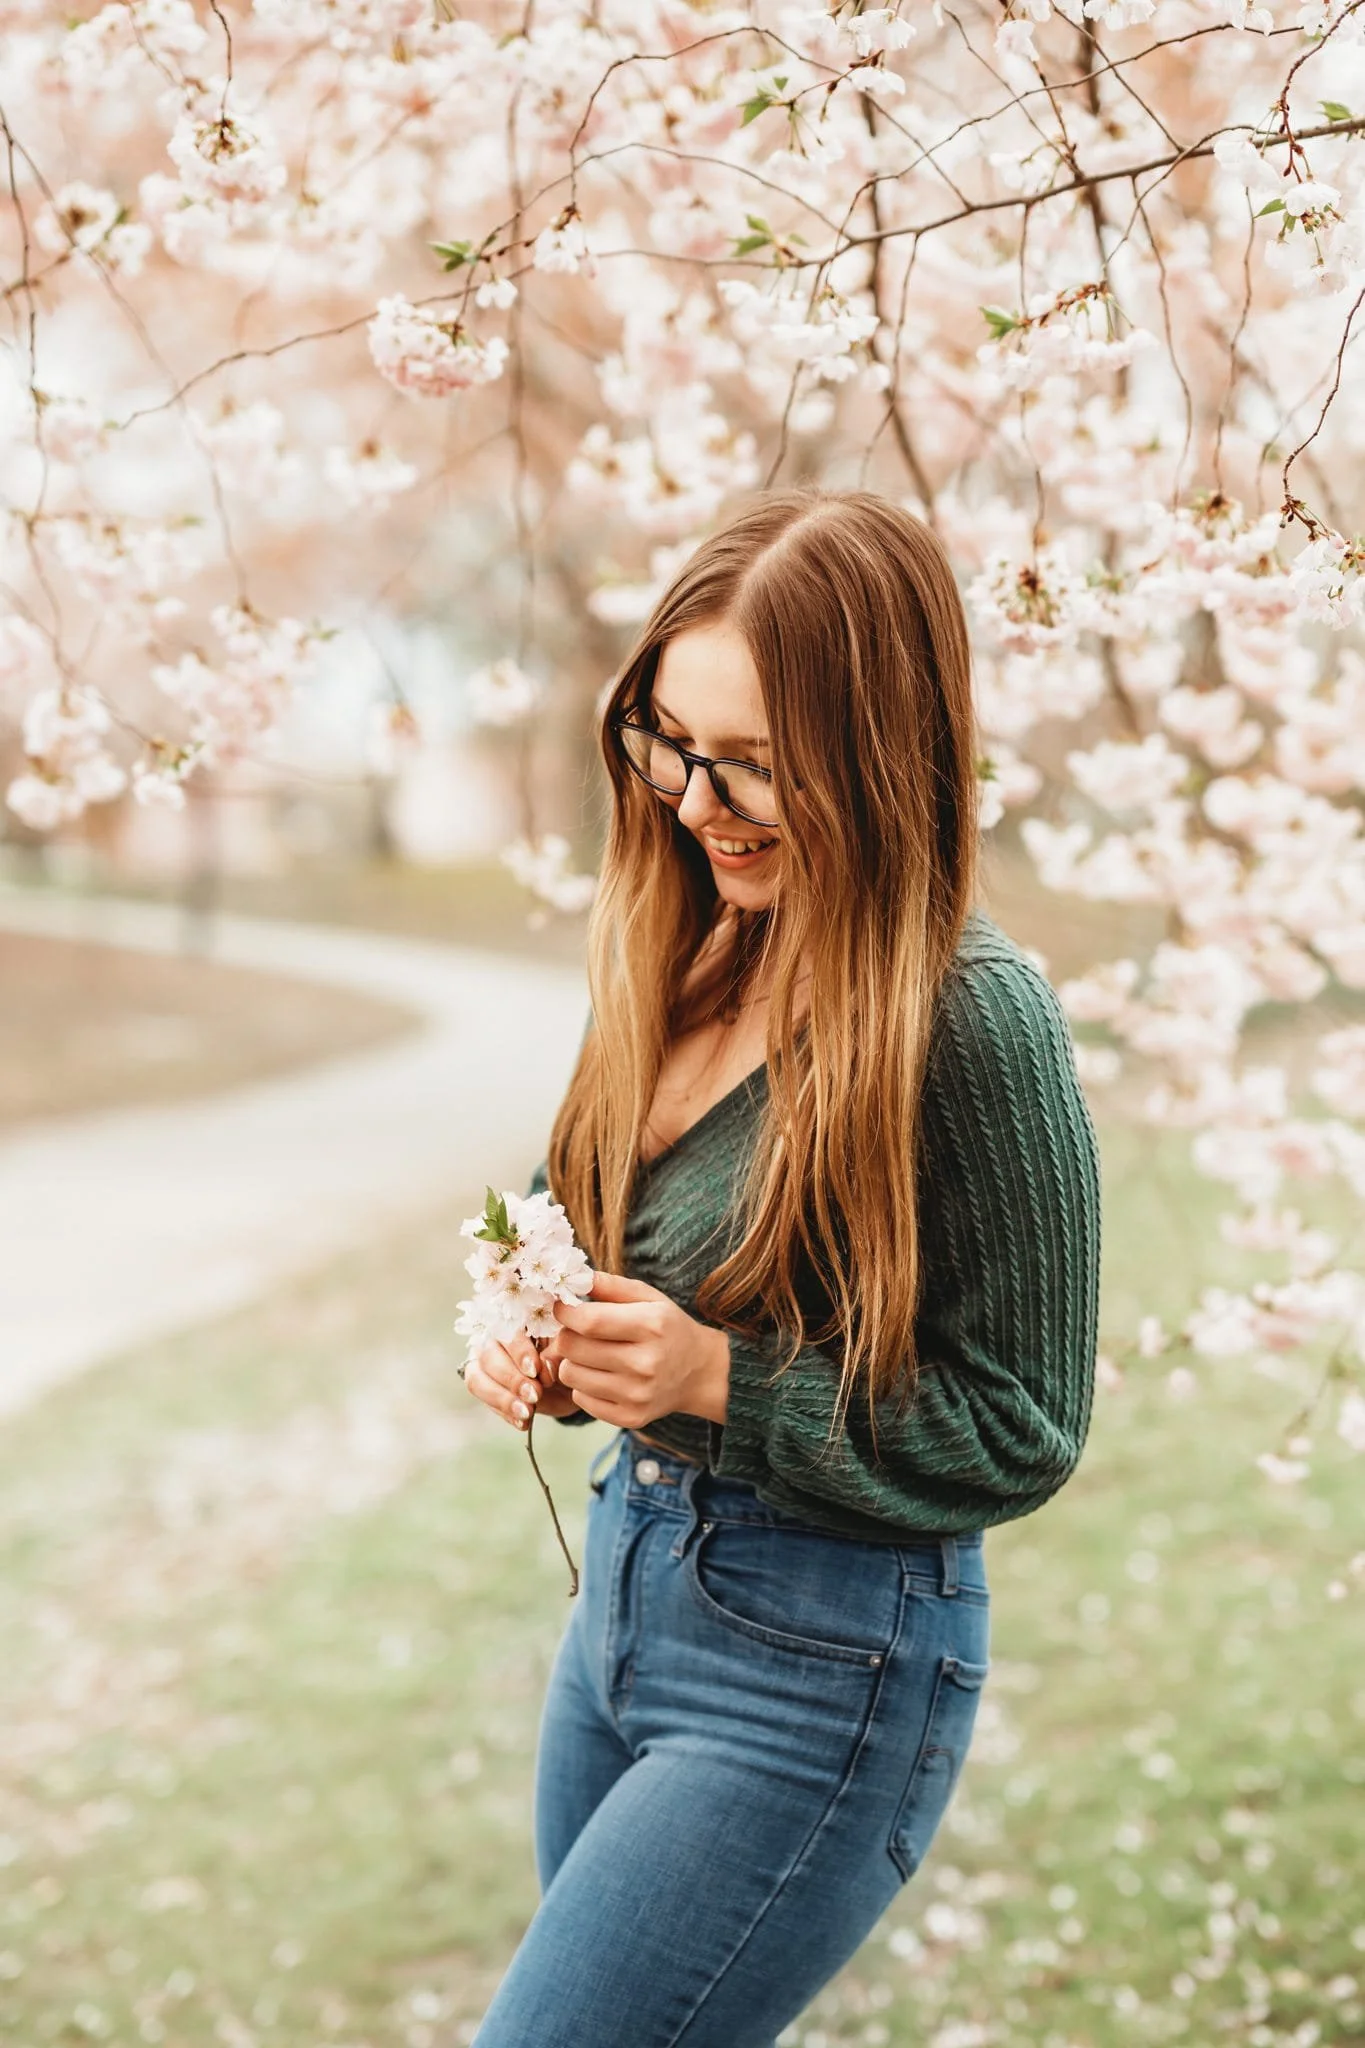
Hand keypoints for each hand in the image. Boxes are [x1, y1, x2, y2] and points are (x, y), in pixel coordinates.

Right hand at [463, 1335, 579, 1430]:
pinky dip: (504, 1413)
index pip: (508, 1331)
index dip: (520, 1352)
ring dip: (503, 1399)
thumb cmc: (566, 1357)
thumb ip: (557, 1353)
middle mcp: (492, 1338)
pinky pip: (484, 1400)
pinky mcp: (483, 1386)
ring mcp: (483, 1363)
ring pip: (477, 1380)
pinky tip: (524, 1423)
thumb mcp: (568, 1352)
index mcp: (516, 1320)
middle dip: (512, 1379)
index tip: (536, 1370)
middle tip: (535, 1395)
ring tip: (527, 1413)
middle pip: (488, 1356)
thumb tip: (546, 1364)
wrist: (568, 1381)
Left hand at [545, 1271, 730, 1429]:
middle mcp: (645, 1363)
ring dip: (572, 1361)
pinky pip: (580, 1399)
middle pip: (573, 1348)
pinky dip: (583, 1385)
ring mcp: (637, 1394)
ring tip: (590, 1355)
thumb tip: (575, 1278)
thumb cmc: (668, 1328)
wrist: (699, 1373)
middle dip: (566, 1335)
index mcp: (651, 1326)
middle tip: (576, 1332)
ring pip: (570, 1374)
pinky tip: (601, 1376)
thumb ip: (611, 1285)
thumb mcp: (650, 1297)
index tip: (562, 1308)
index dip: (565, 1313)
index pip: (590, 1321)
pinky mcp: (630, 1417)